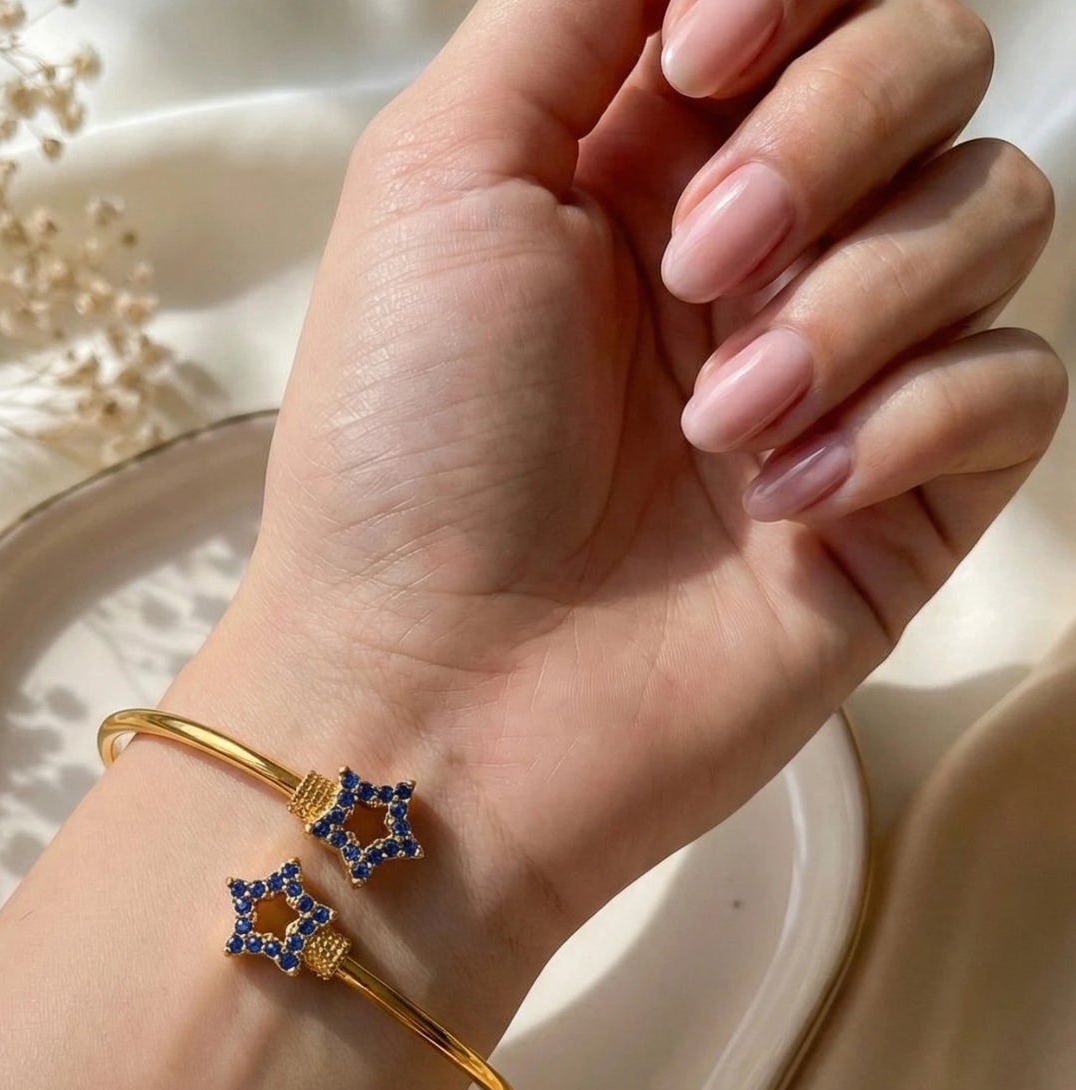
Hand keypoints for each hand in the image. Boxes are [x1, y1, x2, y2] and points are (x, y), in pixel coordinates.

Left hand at [227, 0, 1066, 938]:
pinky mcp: (897, 497)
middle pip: (931, 64)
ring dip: (860, 299)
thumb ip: (571, 11)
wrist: (435, 692)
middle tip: (693, 267)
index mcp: (640, 155)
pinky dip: (908, 424)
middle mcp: (753, 247)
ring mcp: (835, 373)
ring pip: (992, 211)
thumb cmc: (403, 448)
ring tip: (719, 422)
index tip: (708, 60)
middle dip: (829, 137)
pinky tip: (780, 506)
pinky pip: (1015, 385)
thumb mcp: (439, 175)